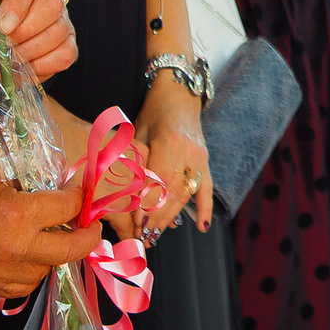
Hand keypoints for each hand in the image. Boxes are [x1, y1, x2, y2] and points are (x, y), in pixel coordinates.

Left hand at [0, 0, 76, 81]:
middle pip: (52, 5)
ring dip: (31, 51)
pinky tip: (26, 65)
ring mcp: (61, 18)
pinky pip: (66, 54)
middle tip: (5, 43)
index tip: (2, 27)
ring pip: (59, 32)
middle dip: (26, 30)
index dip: (16, 7)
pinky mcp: (67, 42)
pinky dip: (44, 65)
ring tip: (11, 56)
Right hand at [0, 158, 102, 296]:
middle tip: (91, 224)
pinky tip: (32, 255)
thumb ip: (26, 172)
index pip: (68, 207)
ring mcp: (4, 273)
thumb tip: (54, 177)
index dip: (80, 195)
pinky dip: (36, 270)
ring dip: (58, 252)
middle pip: (73, 249)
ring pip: (51, 269)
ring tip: (55, 236)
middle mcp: (16, 249)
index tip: (78, 189)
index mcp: (17, 215)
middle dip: (90, 234)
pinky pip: (28, 285)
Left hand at [135, 79, 211, 236]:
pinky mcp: (205, 159)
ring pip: (185, 194)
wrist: (179, 92)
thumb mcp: (137, 133)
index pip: (156, 183)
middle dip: (156, 217)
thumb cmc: (153, 111)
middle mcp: (187, 153)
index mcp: (168, 144)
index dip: (146, 205)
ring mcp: (199, 157)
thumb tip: (123, 195)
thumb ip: (135, 161)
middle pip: (171, 193)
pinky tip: (201, 226)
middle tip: (142, 236)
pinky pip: (206, 187)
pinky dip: (204, 207)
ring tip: (157, 234)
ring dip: (171, 216)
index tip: (135, 224)